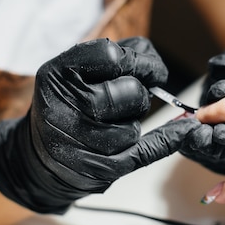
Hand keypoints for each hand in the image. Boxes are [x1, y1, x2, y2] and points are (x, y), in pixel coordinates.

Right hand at [0, 37, 199, 213]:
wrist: (38, 160)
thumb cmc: (65, 106)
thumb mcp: (72, 71)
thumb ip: (116, 55)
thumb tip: (155, 66)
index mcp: (58, 75)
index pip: (114, 55)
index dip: (139, 60)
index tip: (147, 68)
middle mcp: (66, 108)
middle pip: (132, 92)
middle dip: (137, 94)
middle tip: (124, 99)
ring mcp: (83, 142)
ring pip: (136, 124)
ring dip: (131, 122)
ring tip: (107, 126)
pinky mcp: (101, 169)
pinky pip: (148, 150)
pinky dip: (169, 138)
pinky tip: (185, 128)